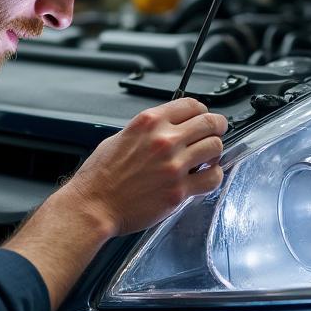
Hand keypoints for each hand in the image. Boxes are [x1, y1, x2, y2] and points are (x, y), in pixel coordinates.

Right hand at [63, 97, 226, 236]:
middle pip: (210, 123)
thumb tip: (164, 130)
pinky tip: (207, 176)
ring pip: (215, 147)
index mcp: (148, 123)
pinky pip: (213, 178)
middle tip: (216, 132)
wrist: (93, 205)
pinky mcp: (178, 191)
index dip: (202, 111)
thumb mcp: (119, 138)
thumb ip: (146, 131)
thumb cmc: (100, 176)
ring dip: (215, 151)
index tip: (203, 117)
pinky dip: (215, 175)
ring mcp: (174, 166)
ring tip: (208, 157)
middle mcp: (164, 141)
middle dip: (217, 126)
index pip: (191, 105)